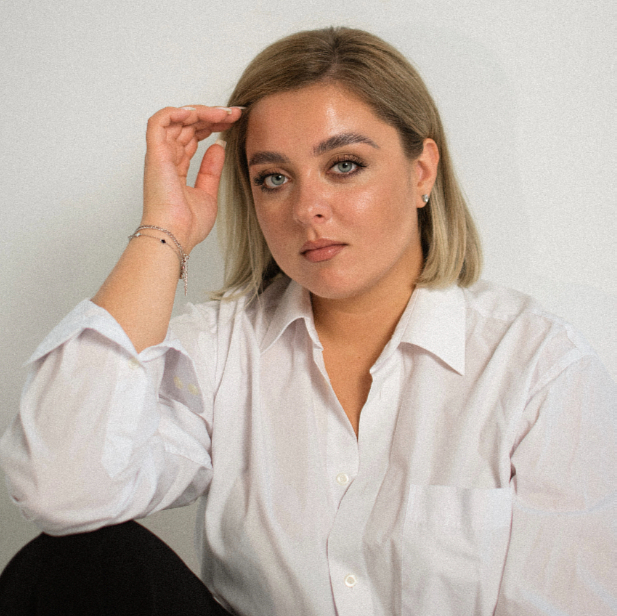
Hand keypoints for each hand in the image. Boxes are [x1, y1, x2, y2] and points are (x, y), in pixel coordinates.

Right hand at [142, 105, 241, 251]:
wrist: (177, 235)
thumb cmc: (188, 225)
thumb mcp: (208, 193)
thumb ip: (212, 169)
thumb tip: (218, 146)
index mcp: (176, 168)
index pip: (192, 137)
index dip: (212, 125)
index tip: (234, 122)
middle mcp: (166, 159)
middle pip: (186, 125)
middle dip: (211, 115)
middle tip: (234, 114)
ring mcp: (160, 155)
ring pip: (176, 119)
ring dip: (201, 112)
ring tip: (223, 113)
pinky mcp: (155, 153)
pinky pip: (160, 121)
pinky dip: (177, 112)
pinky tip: (199, 113)